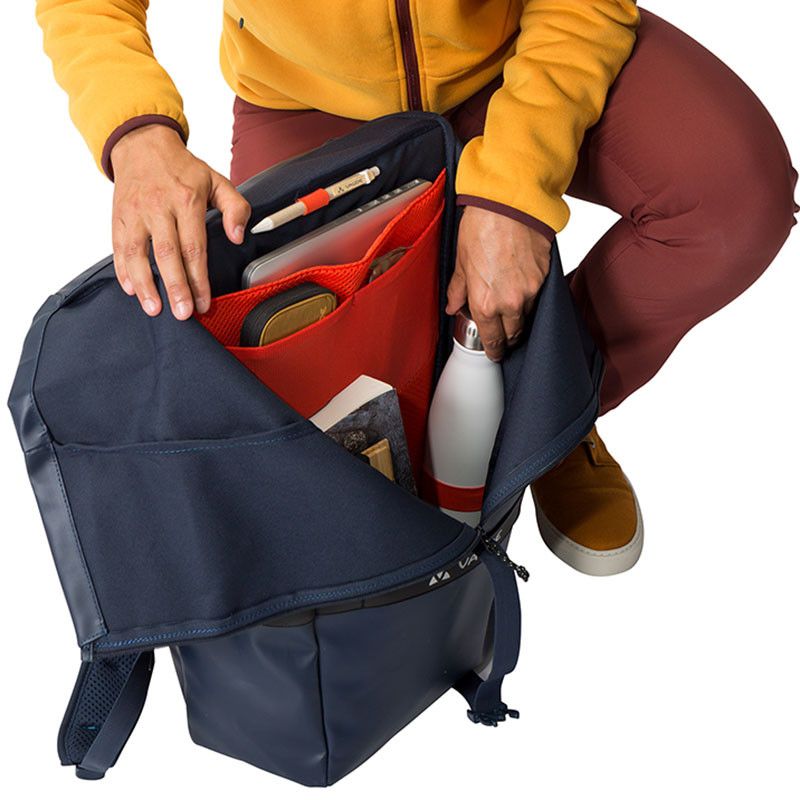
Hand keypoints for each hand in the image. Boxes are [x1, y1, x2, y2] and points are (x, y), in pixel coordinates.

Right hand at [110, 123, 250, 318]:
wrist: (142, 143)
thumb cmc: (183, 168)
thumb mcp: (217, 181)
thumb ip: (235, 207)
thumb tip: (238, 237)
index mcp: (186, 200)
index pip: (194, 247)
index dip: (199, 279)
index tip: (204, 302)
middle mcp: (159, 207)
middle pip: (167, 254)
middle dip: (175, 287)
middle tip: (183, 313)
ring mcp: (135, 213)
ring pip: (137, 253)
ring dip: (145, 284)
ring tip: (154, 309)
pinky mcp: (118, 216)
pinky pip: (118, 246)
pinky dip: (122, 270)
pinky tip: (131, 290)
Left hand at [445, 205, 551, 361]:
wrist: (510, 205)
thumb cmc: (482, 227)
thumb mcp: (461, 262)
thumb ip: (458, 290)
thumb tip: (452, 306)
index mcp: (484, 303)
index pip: (492, 340)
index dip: (494, 350)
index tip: (495, 353)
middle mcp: (510, 303)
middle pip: (514, 334)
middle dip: (508, 337)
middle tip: (503, 335)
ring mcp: (530, 291)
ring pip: (527, 316)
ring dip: (519, 316)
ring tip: (510, 307)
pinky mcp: (544, 278)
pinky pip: (538, 296)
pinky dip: (530, 297)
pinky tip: (521, 287)